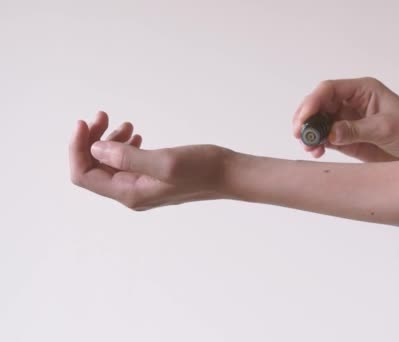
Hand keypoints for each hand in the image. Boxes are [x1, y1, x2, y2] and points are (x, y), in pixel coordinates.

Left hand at [69, 111, 231, 209]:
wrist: (230, 175)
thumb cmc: (203, 169)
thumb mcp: (166, 162)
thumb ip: (129, 157)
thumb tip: (95, 149)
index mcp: (130, 193)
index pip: (85, 175)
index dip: (77, 148)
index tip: (84, 122)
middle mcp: (132, 193)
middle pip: (94, 167)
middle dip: (91, 140)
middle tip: (103, 115)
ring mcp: (142, 186)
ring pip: (109, 163)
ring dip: (108, 140)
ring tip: (126, 123)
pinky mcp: (152, 177)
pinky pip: (126, 162)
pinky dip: (124, 145)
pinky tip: (135, 133)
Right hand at [292, 77, 398, 161]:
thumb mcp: (386, 128)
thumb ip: (356, 130)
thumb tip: (330, 133)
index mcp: (363, 90)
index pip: (330, 89)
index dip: (313, 101)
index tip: (304, 118)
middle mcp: (353, 103)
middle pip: (320, 105)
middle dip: (307, 117)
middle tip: (299, 133)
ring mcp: (349, 122)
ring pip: (320, 123)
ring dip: (310, 133)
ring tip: (308, 146)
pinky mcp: (349, 140)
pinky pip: (327, 139)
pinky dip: (318, 144)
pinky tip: (316, 152)